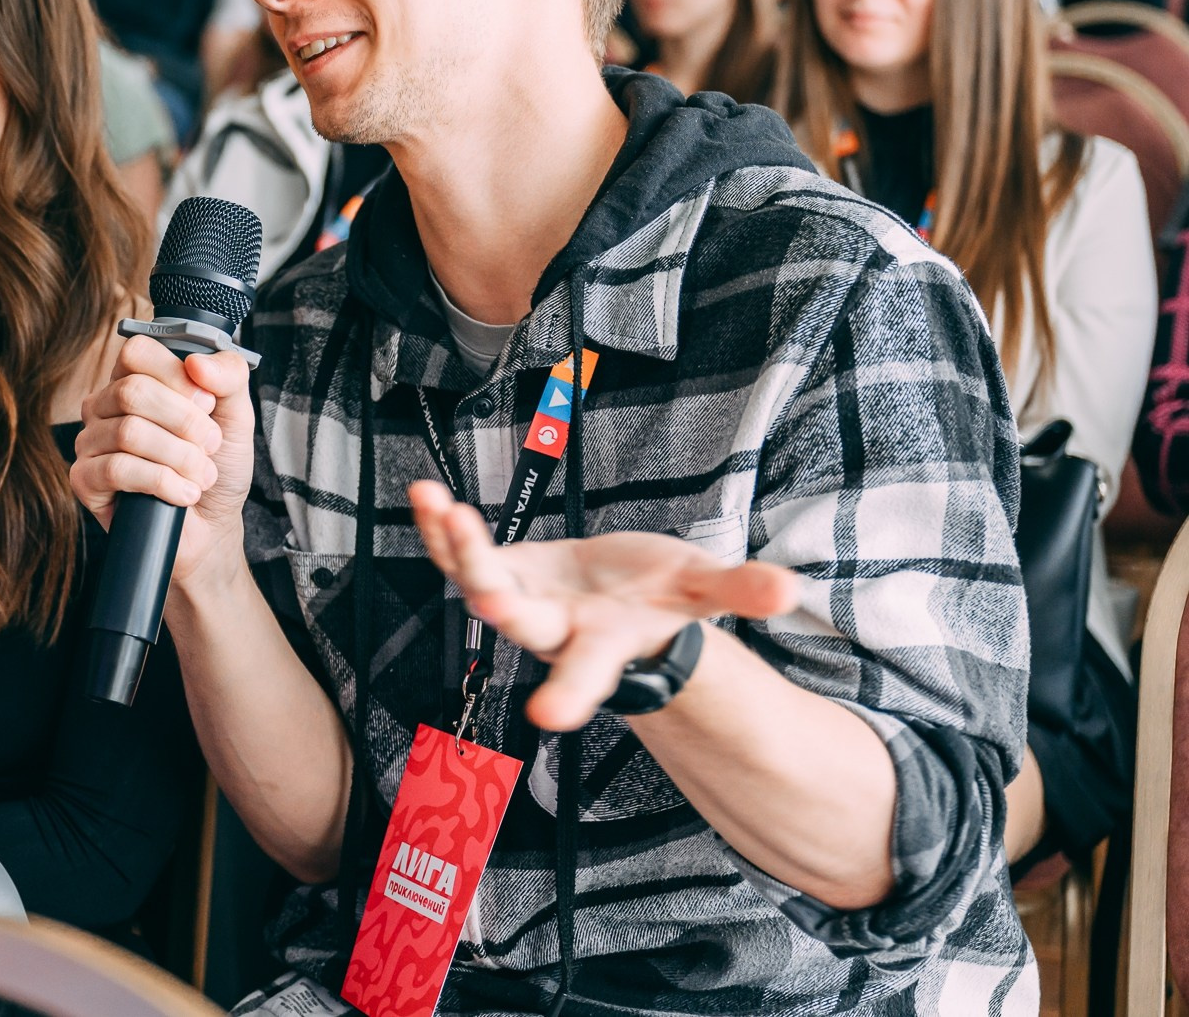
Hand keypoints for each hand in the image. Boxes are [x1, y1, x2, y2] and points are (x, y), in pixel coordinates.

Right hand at [70, 336, 255, 592]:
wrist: (212, 527)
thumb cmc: (218, 466)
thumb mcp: (237, 413)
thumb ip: (229, 376)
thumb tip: (196, 363)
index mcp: (135, 379)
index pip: (137, 352)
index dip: (177, 376)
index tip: (207, 404)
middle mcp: (105, 405)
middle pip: (131, 392)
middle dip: (184, 422)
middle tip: (210, 445)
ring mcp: (91, 442)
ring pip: (128, 432)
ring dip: (179, 457)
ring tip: (201, 475)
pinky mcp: (85, 480)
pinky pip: (117, 469)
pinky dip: (162, 482)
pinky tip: (182, 494)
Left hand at [411, 480, 798, 730]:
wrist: (619, 593)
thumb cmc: (661, 598)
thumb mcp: (703, 589)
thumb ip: (740, 591)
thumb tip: (791, 592)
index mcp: (604, 643)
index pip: (588, 672)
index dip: (570, 694)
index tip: (547, 719)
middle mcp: (553, 628)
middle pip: (522, 624)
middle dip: (503, 606)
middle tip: (486, 590)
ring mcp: (520, 597)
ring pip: (480, 578)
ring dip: (459, 547)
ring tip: (444, 509)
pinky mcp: (498, 566)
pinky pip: (459, 549)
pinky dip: (439, 526)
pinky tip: (422, 495)